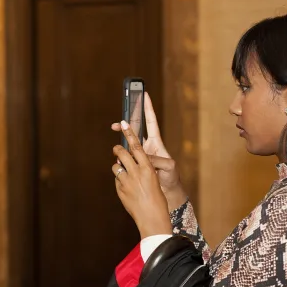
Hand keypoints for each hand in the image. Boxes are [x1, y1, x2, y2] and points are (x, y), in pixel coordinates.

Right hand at [112, 93, 186, 209]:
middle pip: (135, 130)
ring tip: (115, 146)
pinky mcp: (135, 165)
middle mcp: (147, 146)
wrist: (168, 192)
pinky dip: (120, 158)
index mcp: (156, 143)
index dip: (147, 108)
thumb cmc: (171, 178)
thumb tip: (144, 157)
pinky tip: (117, 160)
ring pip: (127, 144)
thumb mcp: (168, 167)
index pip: (150, 122)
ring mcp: (140, 155)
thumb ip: (157, 160)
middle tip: (117, 123)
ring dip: (120, 143)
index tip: (144, 94)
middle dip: (126, 125)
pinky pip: (125, 158)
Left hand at [112, 121, 172, 238]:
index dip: (129, 133)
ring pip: (116, 166)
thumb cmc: (157, 200)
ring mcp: (126, 181)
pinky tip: (127, 188)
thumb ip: (143, 170)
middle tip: (117, 148)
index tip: (123, 123)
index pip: (137, 146)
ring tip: (123, 171)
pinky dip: (119, 180)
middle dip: (118, 149)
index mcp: (148, 168)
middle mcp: (136, 172)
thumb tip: (131, 163)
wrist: (152, 218)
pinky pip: (117, 180)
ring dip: (118, 166)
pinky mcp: (120, 190)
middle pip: (122, 153)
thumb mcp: (154, 181)